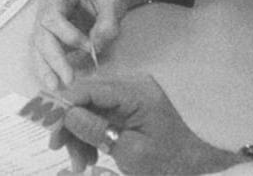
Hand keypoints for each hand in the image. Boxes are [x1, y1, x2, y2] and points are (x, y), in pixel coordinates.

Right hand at [33, 0, 127, 89]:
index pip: (52, 16)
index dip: (68, 34)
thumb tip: (95, 49)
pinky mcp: (54, 38)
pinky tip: (55, 83)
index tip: (88, 47)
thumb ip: (106, 24)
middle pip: (42, 35)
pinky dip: (49, 68)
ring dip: (45, 67)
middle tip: (68, 79)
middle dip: (53, 59)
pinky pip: (46, 53)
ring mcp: (48, 25)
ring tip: (54, 87)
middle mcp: (47, 10)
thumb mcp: (112, 2)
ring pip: (39, 47)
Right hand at [52, 75, 240, 174]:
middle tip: (61, 151)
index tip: (51, 130)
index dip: (64, 107)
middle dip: (71, 125)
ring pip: (90, 107)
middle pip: (86, 98)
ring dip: (79, 133)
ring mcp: (129, 94)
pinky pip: (101, 114)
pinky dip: (91, 133)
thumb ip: (96, 130)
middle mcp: (130, 84)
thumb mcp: (131, 153)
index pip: (88, 89)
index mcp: (134, 91)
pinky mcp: (128, 106)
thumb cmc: (170, 163)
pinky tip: (87, 154)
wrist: (202, 167)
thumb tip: (65, 114)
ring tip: (78, 161)